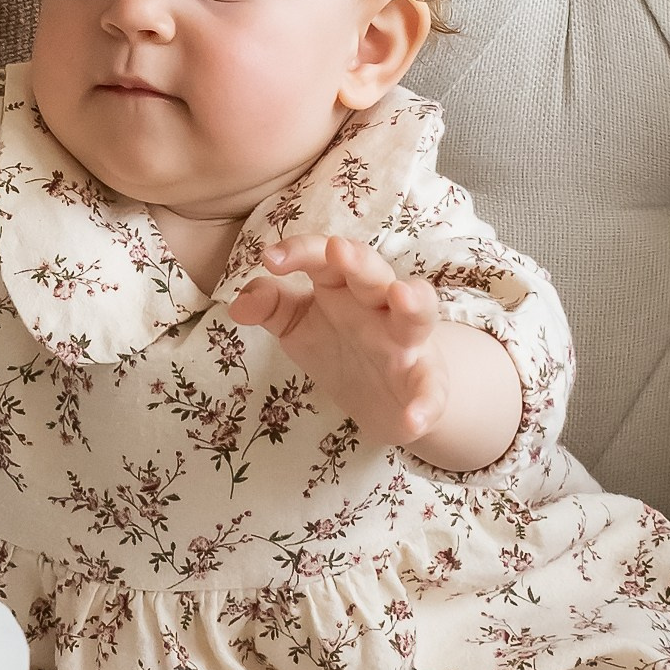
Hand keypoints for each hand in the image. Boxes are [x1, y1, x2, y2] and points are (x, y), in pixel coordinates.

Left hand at [228, 236, 446, 442]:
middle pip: (373, 274)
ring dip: (414, 304)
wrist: (386, 397)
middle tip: (338, 249)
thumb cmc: (339, 343)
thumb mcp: (297, 324)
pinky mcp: (425, 382)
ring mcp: (406, 342)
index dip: (301, 252)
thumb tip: (239, 304)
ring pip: (417, 315)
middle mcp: (378, 305)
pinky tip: (413, 420)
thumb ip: (269, 306)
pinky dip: (426, 404)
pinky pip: (430, 390)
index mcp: (343, 286)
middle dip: (357, 261)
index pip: (324, 258)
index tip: (270, 258)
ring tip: (403, 297)